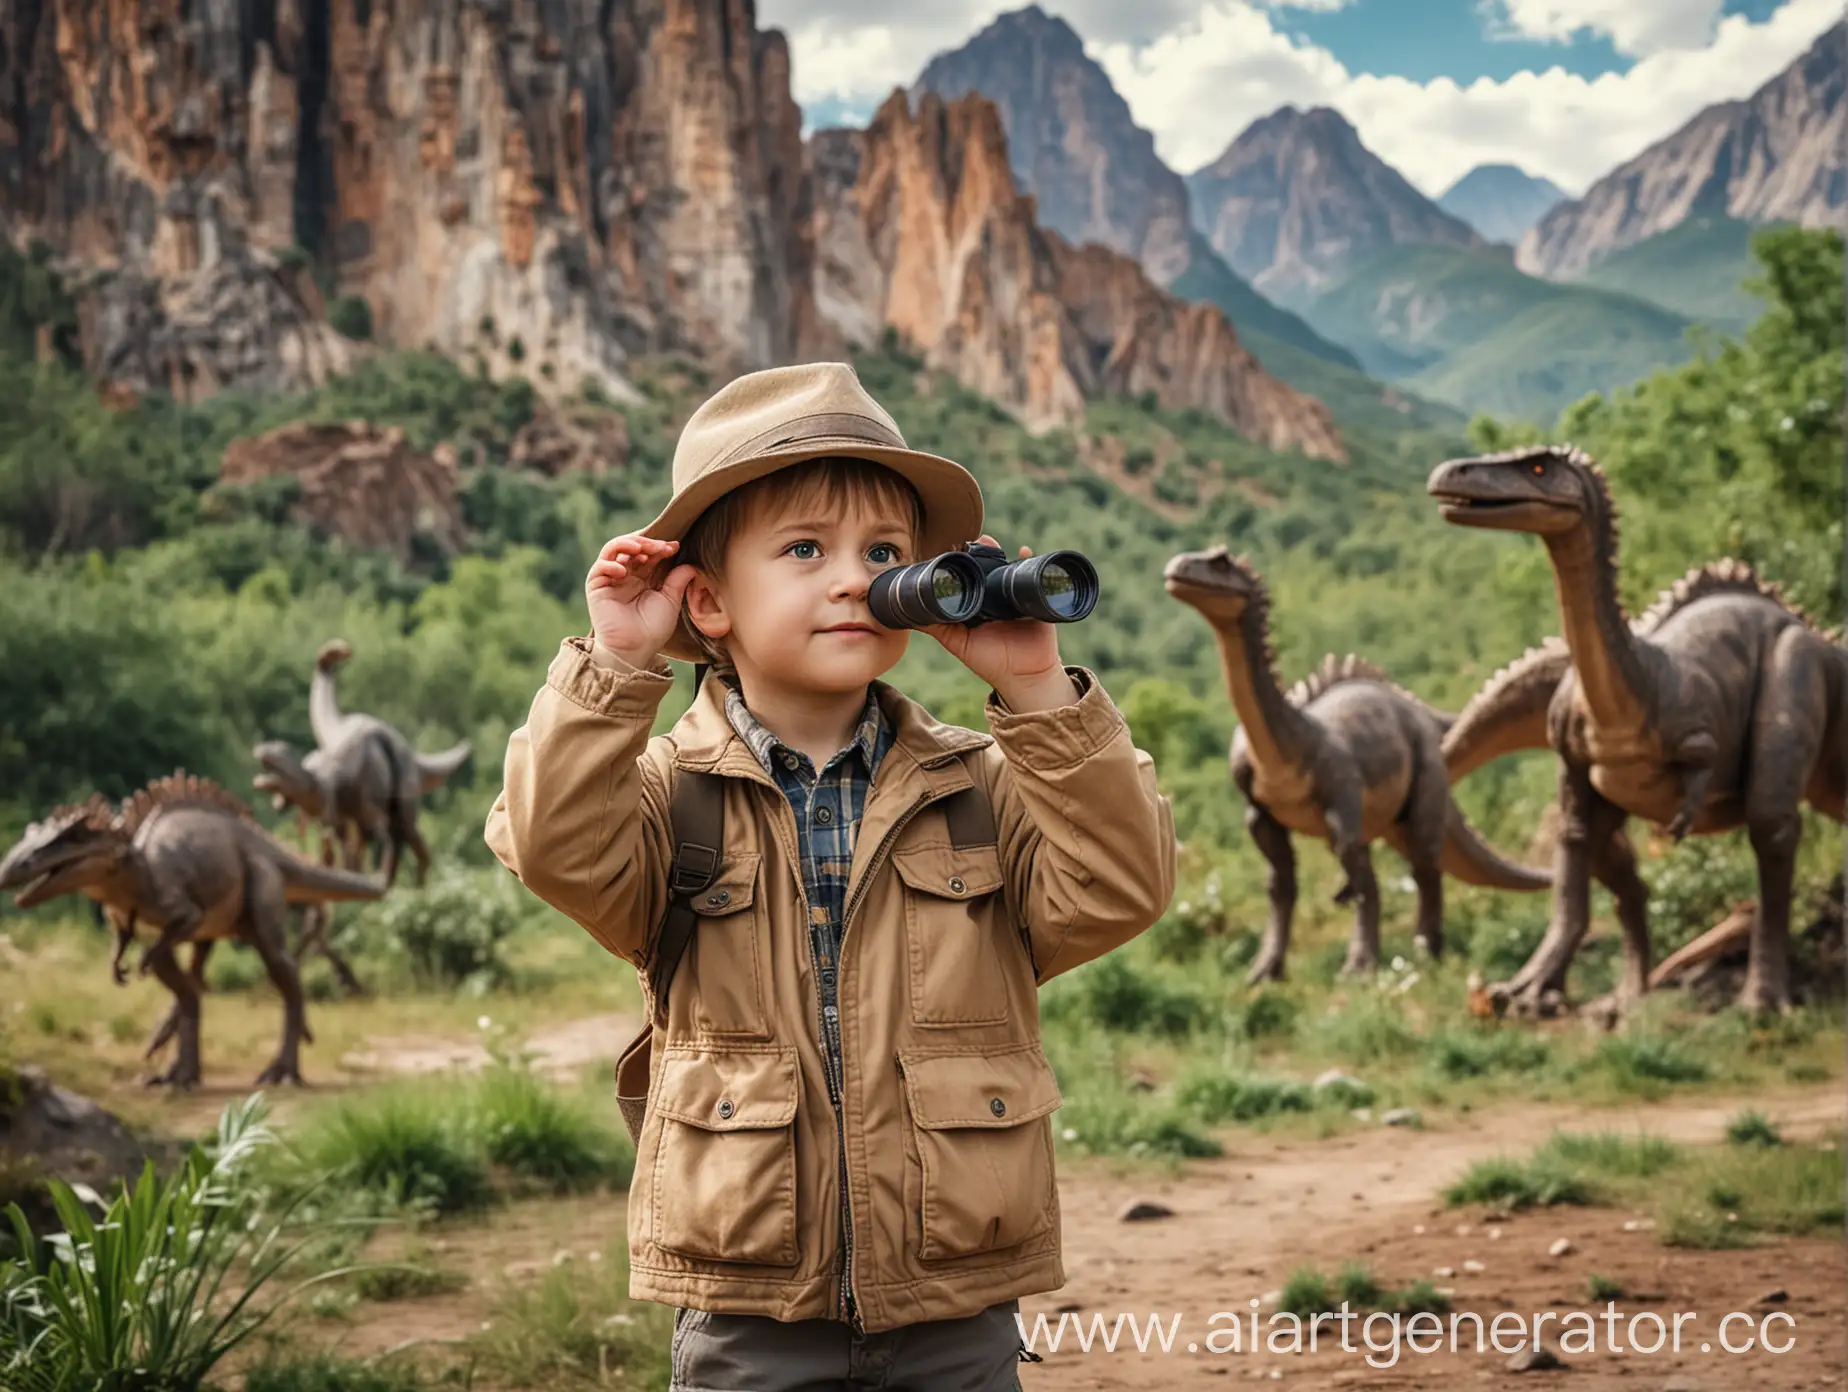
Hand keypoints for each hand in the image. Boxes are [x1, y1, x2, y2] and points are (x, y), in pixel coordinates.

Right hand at [585, 533, 697, 666]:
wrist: (634, 649)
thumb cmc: (652, 629)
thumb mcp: (670, 601)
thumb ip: (677, 581)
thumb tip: (691, 565)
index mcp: (642, 577)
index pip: (649, 553)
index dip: (660, 547)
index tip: (675, 547)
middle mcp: (625, 575)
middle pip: (632, 547)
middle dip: (646, 543)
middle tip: (660, 546)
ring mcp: (610, 579)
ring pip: (613, 550)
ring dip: (627, 545)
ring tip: (641, 549)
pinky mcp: (596, 587)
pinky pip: (599, 567)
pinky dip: (610, 564)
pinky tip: (623, 571)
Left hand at [920, 537, 1076, 710]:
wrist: (1024, 677)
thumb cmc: (991, 661)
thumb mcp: (959, 643)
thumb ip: (937, 627)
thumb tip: (906, 615)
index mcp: (978, 604)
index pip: (970, 578)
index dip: (963, 563)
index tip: (954, 548)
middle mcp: (996, 598)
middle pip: (991, 568)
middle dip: (984, 553)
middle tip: (976, 541)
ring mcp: (1016, 598)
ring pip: (1010, 570)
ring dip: (1003, 554)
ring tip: (992, 545)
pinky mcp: (1035, 600)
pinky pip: (1035, 578)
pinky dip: (1031, 562)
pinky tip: (1024, 552)